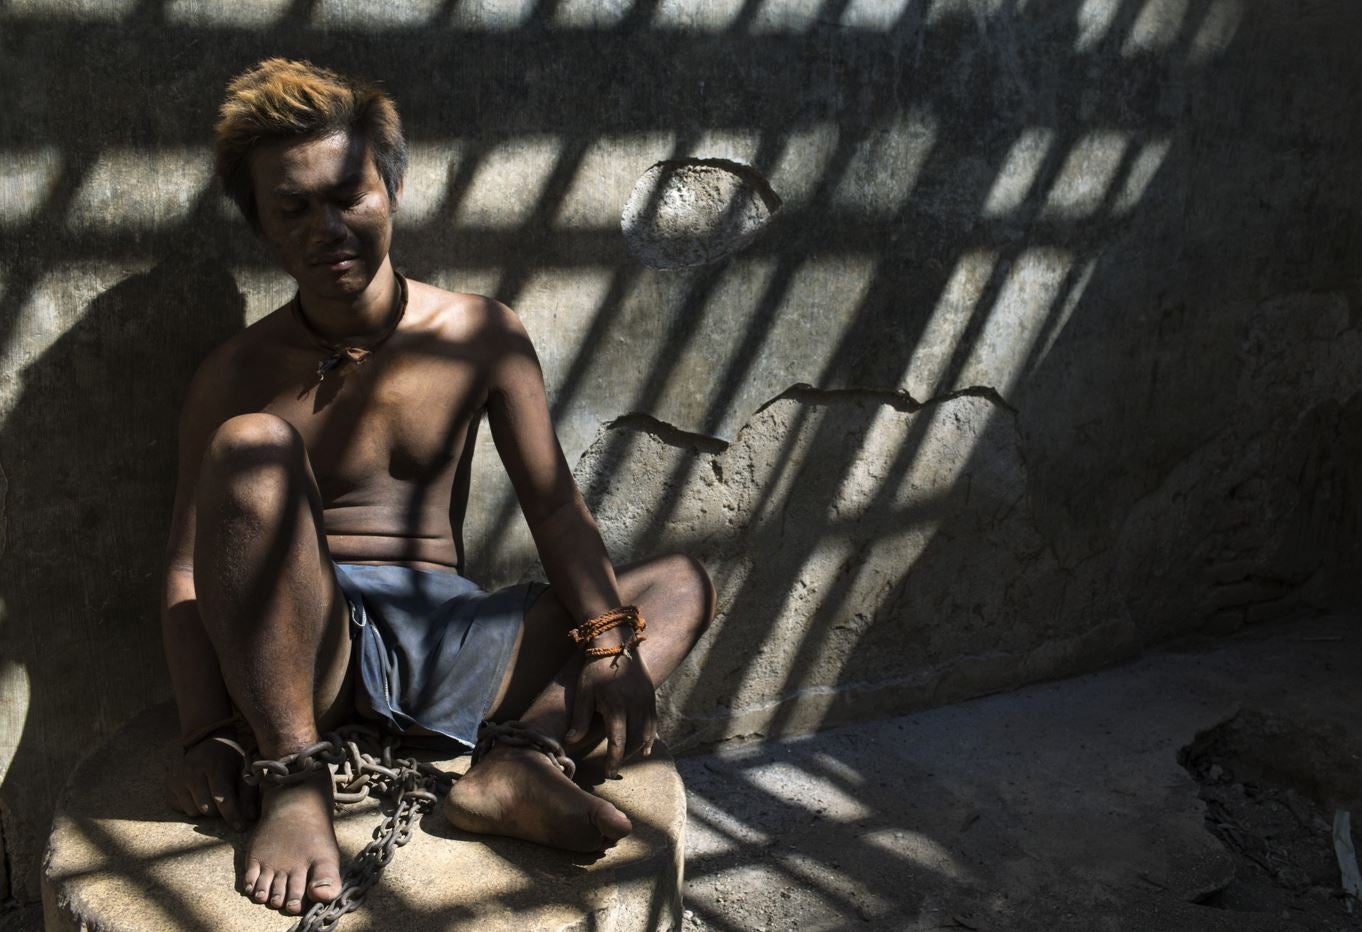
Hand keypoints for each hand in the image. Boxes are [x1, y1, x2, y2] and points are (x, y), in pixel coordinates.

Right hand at [165, 733, 256, 831]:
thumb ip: (248, 793)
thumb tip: (250, 817)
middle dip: (220, 811)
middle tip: (226, 800)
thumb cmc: (229, 759)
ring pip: (193, 812)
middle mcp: (193, 771)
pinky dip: (192, 806)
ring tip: (212, 794)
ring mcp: (178, 778)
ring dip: (205, 809)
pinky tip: (198, 793)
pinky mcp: (169, 784)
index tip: (240, 828)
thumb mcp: (244, 770)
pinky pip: (181, 809)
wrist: (207, 743)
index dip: (232, 815)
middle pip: (208, 809)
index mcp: (215, 766)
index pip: (222, 797)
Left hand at [565, 643, 657, 777]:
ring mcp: (646, 701)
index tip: (608, 772)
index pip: (618, 742)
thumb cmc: (595, 667)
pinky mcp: (651, 696)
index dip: (613, 760)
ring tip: (625, 757)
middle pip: (634, 741)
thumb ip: (579, 719)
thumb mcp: (584, 692)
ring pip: (646, 733)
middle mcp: (634, 705)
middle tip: (613, 767)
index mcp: (616, 706)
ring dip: (636, 749)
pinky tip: (644, 747)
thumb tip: (570, 743)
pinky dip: (649, 737)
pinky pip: (653, 722)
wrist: (616, 643)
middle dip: (624, 757)